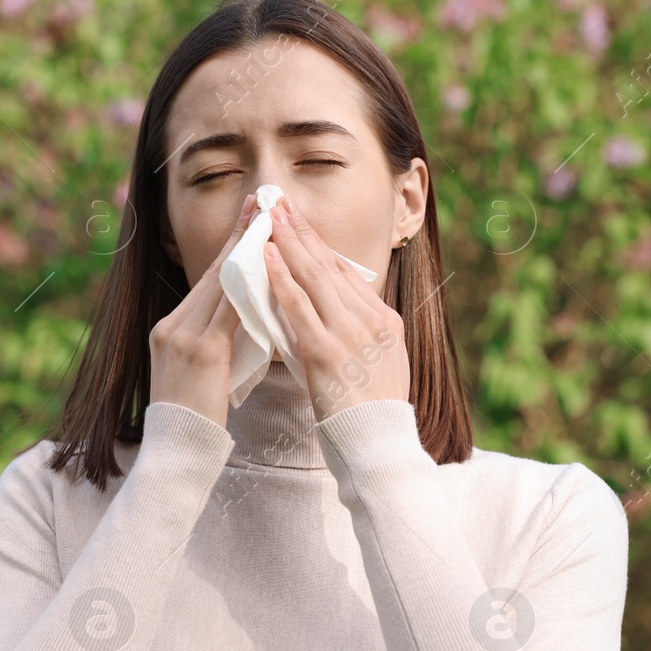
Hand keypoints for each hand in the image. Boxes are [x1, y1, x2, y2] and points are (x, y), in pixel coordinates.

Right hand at [148, 193, 257, 429]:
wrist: (176, 453)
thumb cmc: (195, 421)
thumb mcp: (200, 373)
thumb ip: (216, 342)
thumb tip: (247, 319)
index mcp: (171, 329)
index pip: (208, 281)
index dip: (231, 247)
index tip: (252, 217)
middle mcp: (173, 326)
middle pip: (214, 273)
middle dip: (241, 236)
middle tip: (264, 203)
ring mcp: (183, 337)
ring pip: (223, 285)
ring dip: (250, 252)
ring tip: (272, 224)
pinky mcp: (201, 352)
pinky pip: (232, 312)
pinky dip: (252, 287)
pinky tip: (271, 270)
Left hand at [263, 195, 409, 422]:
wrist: (378, 448)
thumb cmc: (370, 415)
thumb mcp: (378, 366)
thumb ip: (356, 336)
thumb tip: (325, 314)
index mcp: (385, 322)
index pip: (346, 274)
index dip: (319, 244)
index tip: (300, 222)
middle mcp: (371, 322)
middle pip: (330, 266)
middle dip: (302, 230)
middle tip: (280, 202)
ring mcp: (350, 335)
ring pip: (314, 277)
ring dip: (287, 243)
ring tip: (268, 217)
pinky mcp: (326, 353)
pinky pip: (298, 307)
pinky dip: (280, 279)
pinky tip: (265, 258)